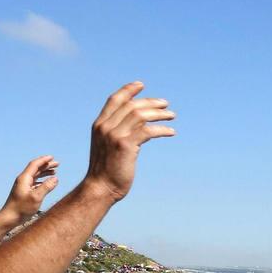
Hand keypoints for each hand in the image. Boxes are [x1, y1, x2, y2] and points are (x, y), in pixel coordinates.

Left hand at [0, 155, 59, 220]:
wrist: (10, 217)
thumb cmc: (21, 208)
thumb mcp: (36, 198)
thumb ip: (46, 187)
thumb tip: (55, 178)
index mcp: (24, 179)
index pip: (34, 165)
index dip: (43, 160)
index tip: (52, 157)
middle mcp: (23, 180)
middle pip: (35, 169)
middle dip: (46, 165)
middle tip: (57, 164)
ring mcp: (23, 186)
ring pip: (35, 175)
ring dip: (45, 172)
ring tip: (54, 172)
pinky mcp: (24, 192)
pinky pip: (34, 182)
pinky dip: (42, 180)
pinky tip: (47, 182)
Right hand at [82, 82, 175, 204]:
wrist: (101, 187)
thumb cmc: (106, 170)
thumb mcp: (108, 146)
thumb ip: (118, 133)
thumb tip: (139, 128)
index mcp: (99, 124)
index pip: (114, 100)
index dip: (128, 90)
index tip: (141, 85)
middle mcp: (105, 126)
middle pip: (131, 105)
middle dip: (150, 102)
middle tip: (166, 104)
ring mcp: (114, 135)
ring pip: (140, 115)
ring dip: (159, 114)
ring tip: (172, 116)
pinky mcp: (125, 145)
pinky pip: (148, 131)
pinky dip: (161, 129)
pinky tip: (170, 132)